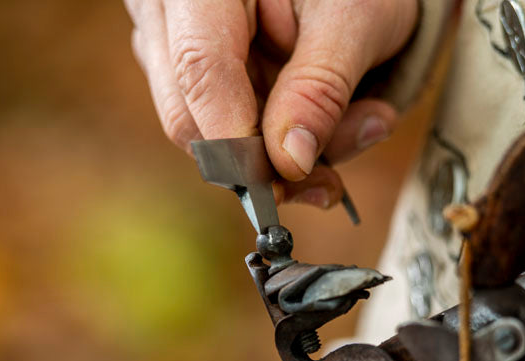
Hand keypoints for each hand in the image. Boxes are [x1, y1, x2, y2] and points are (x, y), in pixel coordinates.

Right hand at [125, 0, 417, 206]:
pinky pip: (223, 137)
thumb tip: (288, 163)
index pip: (200, 66)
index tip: (286, 177)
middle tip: (331, 180)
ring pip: (205, 138)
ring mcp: (172, 49)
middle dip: (264, 161)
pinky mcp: (193, 80)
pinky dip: (279, 149)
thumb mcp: (355, 19)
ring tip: (356, 128)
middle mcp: (168, 13)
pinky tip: (329, 129)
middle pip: (188, 116)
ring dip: (281, 158)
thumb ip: (321, 87)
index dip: (238, 136)